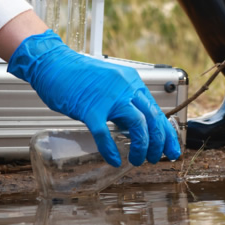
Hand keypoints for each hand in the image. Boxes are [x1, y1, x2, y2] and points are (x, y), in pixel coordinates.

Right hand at [8, 30, 181, 166]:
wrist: (53, 63)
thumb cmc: (77, 75)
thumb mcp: (110, 85)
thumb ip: (123, 103)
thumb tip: (133, 128)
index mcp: (132, 82)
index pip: (156, 110)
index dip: (166, 132)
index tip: (171, 149)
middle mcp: (125, 88)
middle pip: (153, 118)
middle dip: (159, 142)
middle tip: (156, 158)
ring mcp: (109, 98)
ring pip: (138, 124)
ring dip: (142, 146)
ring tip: (138, 160)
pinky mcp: (89, 108)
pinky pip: (104, 133)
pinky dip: (110, 150)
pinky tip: (114, 160)